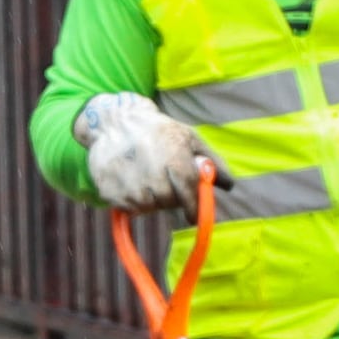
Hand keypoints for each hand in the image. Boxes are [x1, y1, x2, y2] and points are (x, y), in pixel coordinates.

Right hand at [74, 91, 214, 213]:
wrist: (115, 122)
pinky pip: (129, 207)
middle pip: (168, 202)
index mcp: (173, 156)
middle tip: (165, 183)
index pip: (187, 192)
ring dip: (151, 199)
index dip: (192, 207)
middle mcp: (150, 171)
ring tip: (147, 177)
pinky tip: (132, 180)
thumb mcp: (189, 138)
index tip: (193, 216)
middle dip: (171, 198)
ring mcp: (127, 182)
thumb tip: (229, 185)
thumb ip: (211, 162)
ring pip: (148, 207)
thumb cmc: (159, 132)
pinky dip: (133, 200)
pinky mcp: (109, 190)